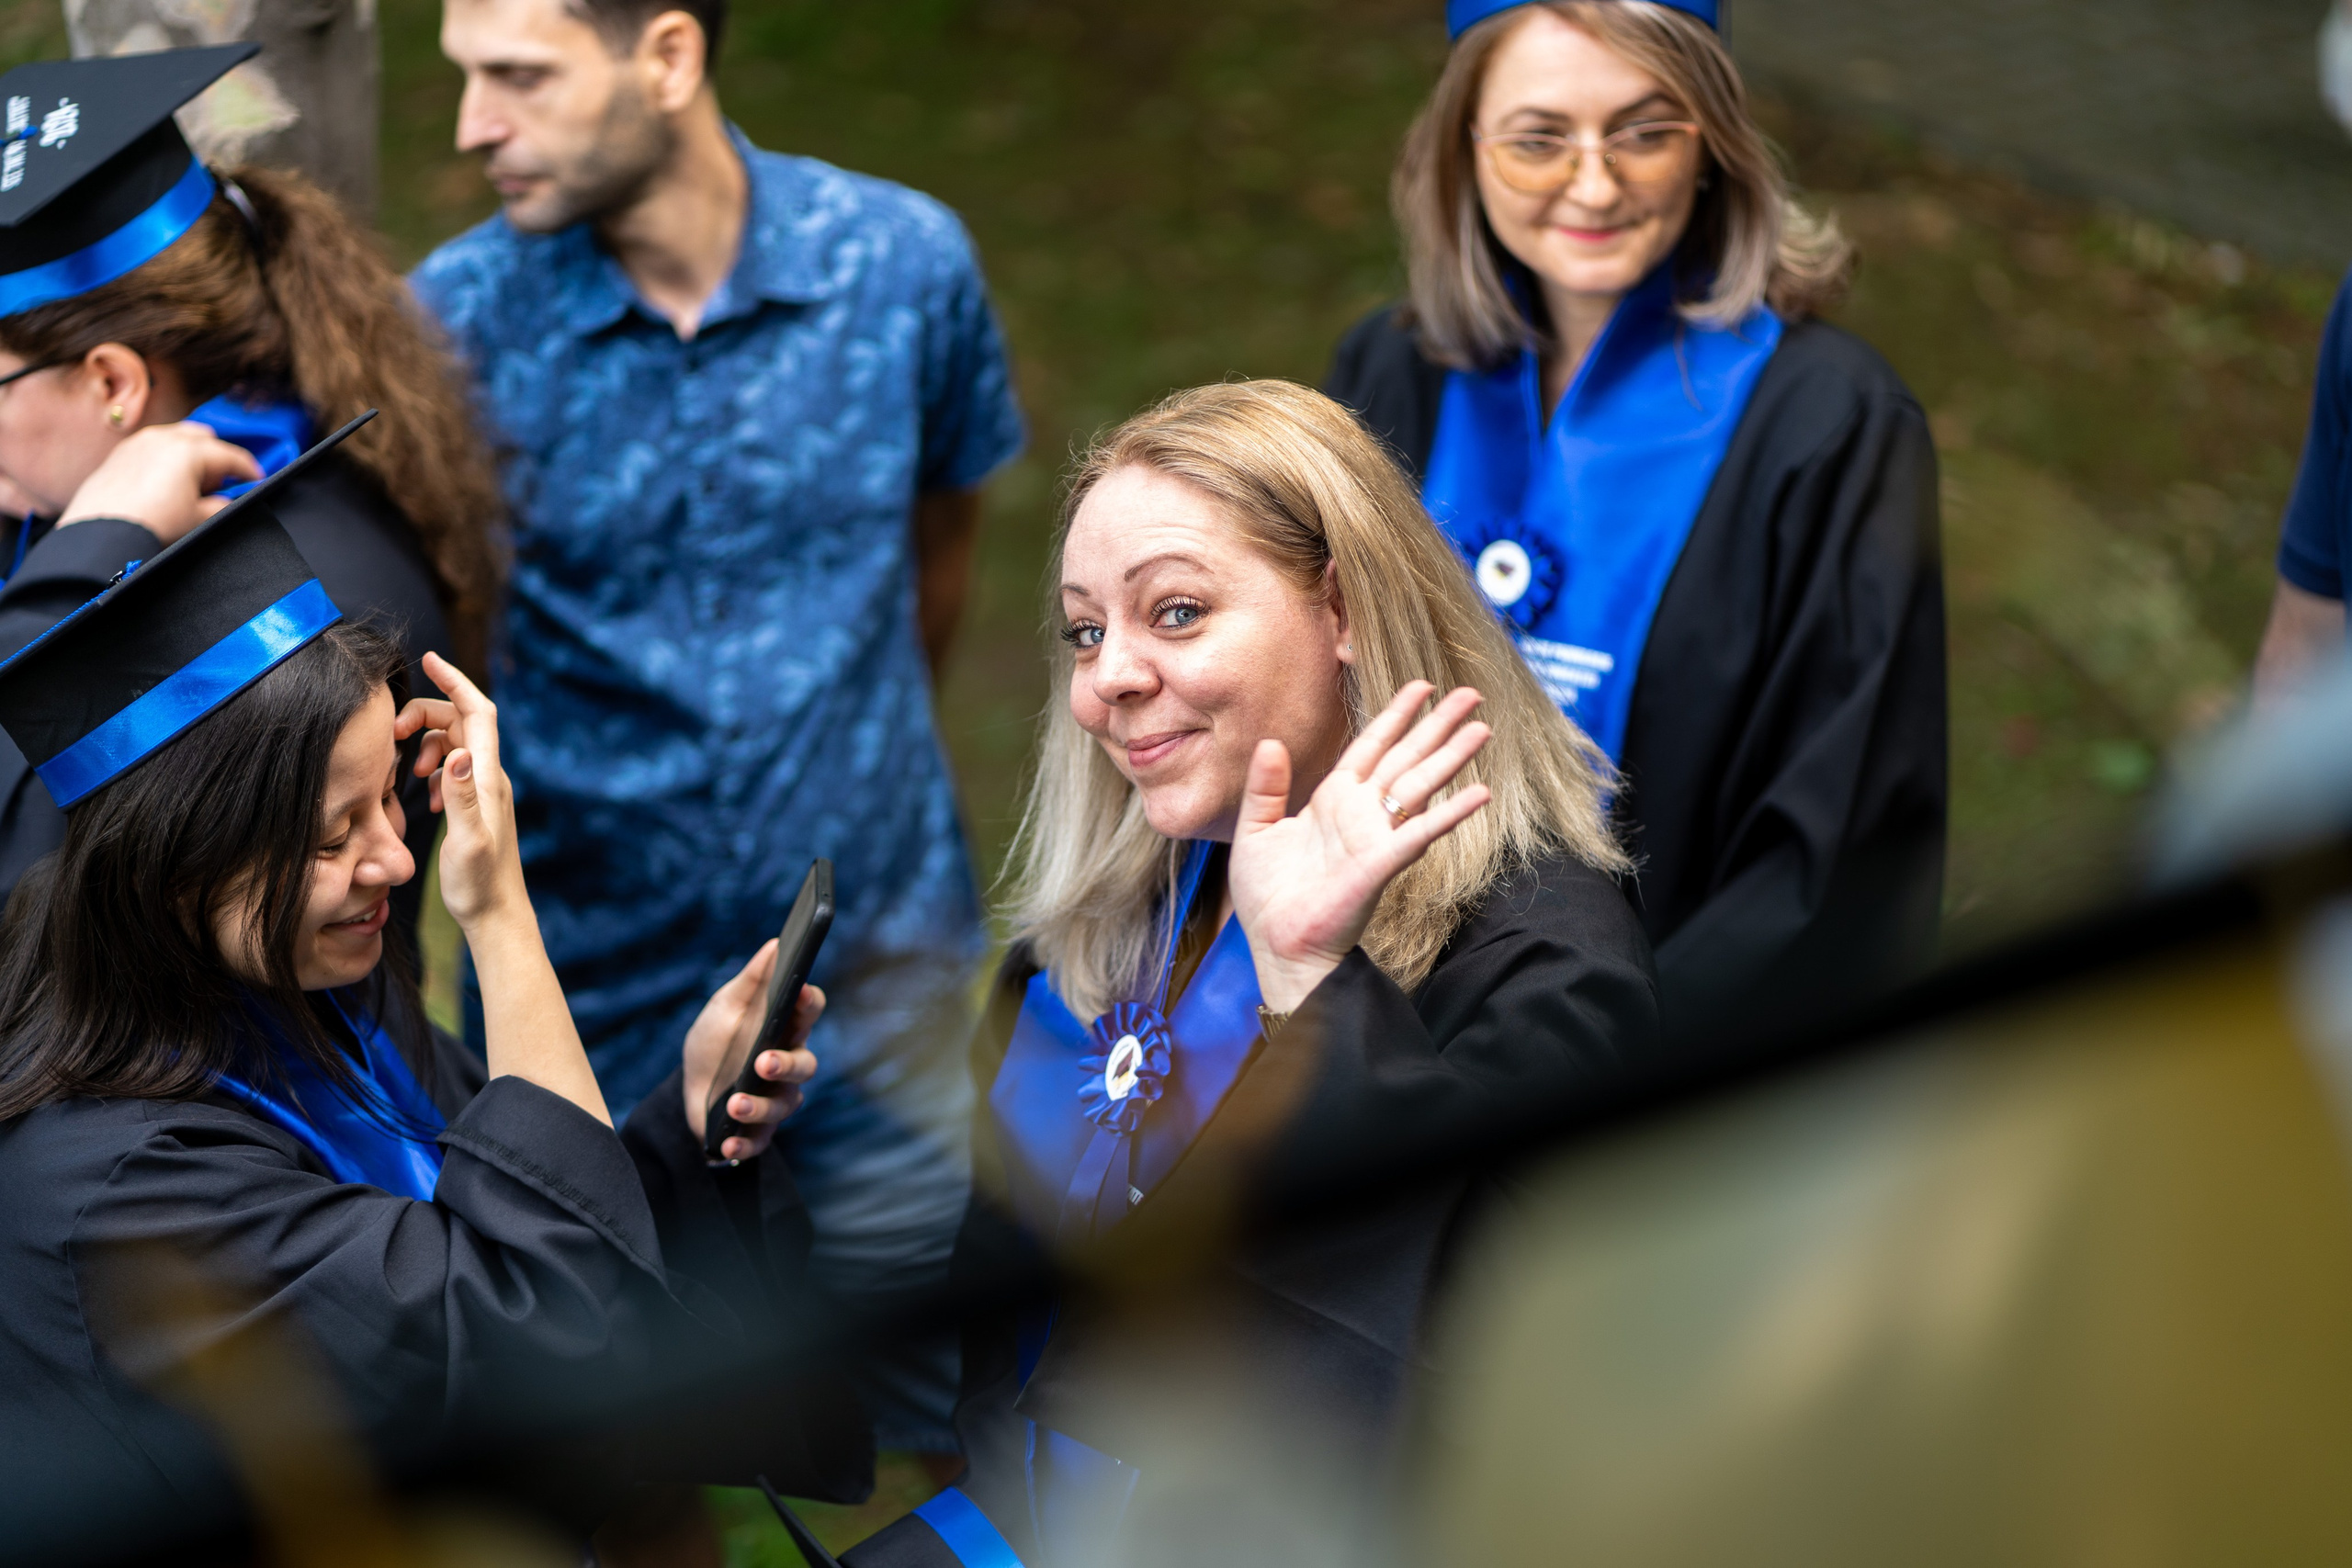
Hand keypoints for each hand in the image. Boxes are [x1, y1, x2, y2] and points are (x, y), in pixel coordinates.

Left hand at [56, 422, 260, 543]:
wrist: (103, 533)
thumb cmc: (150, 524)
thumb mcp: (199, 520)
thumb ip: (220, 507)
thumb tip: (223, 504)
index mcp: (190, 450)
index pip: (231, 456)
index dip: (249, 470)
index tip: (256, 479)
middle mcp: (164, 437)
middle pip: (204, 438)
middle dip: (217, 456)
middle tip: (219, 483)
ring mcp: (140, 441)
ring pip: (176, 437)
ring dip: (191, 453)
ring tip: (190, 481)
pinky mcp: (122, 452)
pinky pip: (153, 445)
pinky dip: (165, 456)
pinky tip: (164, 480)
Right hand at [394, 652, 524, 934]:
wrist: (495, 916)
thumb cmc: (479, 884)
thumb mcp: (465, 840)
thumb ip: (460, 796)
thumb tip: (458, 753)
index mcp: (488, 777)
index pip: (477, 711)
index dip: (455, 680)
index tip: (428, 658)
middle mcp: (490, 778)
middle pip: (463, 721)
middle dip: (428, 715)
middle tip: (394, 735)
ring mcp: (484, 792)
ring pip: (457, 743)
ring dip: (429, 743)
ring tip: (408, 772)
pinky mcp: (475, 807)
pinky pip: (455, 769)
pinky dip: (435, 767)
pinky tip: (423, 793)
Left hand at [681, 937, 823, 1161]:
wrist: (690, 1088)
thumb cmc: (716, 1041)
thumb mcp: (725, 1007)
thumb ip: (752, 981)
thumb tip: (774, 944)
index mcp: (784, 1028)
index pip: (809, 1011)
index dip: (809, 1002)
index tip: (799, 992)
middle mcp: (788, 1064)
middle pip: (805, 1064)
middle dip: (786, 1065)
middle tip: (762, 1063)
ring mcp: (776, 1099)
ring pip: (786, 1104)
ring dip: (760, 1106)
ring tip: (734, 1104)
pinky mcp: (758, 1130)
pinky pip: (760, 1140)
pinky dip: (744, 1142)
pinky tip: (727, 1142)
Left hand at [1228, 681, 1492, 1012]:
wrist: (1278, 946)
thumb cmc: (1268, 897)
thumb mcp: (1256, 831)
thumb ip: (1265, 787)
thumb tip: (1270, 742)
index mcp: (1332, 799)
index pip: (1371, 746)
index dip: (1397, 715)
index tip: (1422, 686)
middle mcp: (1360, 812)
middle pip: (1406, 757)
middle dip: (1438, 725)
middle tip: (1471, 695)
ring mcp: (1375, 837)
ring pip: (1420, 785)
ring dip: (1452, 757)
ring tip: (1483, 728)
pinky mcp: (1381, 864)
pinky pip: (1420, 833)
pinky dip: (1451, 813)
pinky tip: (1480, 793)